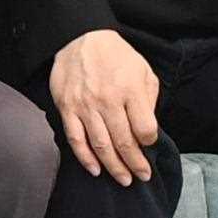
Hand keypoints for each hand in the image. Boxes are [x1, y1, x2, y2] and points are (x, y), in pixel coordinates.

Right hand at [50, 29, 159, 185]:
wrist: (80, 37)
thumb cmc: (115, 55)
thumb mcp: (142, 69)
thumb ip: (149, 97)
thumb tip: (148, 127)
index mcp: (130, 89)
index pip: (144, 128)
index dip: (149, 142)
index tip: (149, 145)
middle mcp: (108, 100)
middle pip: (124, 143)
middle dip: (136, 164)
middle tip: (142, 176)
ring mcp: (85, 106)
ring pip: (101, 146)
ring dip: (114, 167)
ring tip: (124, 179)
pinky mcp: (68, 109)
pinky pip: (76, 140)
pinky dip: (86, 159)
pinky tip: (96, 170)